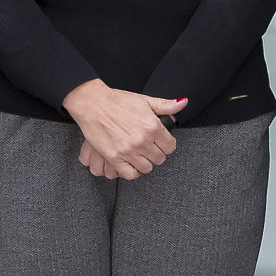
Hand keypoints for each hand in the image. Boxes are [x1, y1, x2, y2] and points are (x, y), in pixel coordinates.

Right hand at [62, 80, 184, 179]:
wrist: (93, 103)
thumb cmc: (117, 101)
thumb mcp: (145, 100)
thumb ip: (166, 105)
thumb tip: (183, 103)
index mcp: (152, 126)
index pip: (170, 146)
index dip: (167, 144)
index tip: (161, 142)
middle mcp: (142, 140)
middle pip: (160, 159)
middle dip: (156, 153)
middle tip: (149, 148)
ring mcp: (128, 151)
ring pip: (147, 168)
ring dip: (145, 162)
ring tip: (140, 155)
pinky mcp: (114, 157)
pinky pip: (130, 174)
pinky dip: (132, 171)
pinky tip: (131, 163)